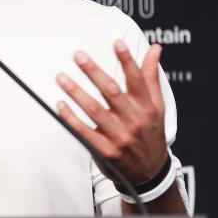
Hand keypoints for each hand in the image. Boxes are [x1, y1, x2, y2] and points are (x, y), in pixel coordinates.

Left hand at [55, 40, 166, 185]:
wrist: (149, 173)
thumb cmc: (150, 133)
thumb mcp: (157, 106)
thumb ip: (151, 76)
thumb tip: (154, 49)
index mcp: (147, 108)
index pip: (137, 80)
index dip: (127, 60)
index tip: (116, 43)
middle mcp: (134, 121)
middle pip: (111, 91)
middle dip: (93, 72)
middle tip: (78, 56)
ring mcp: (119, 137)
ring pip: (94, 110)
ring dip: (76, 92)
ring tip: (61, 77)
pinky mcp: (105, 150)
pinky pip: (84, 131)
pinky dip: (71, 117)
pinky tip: (60, 104)